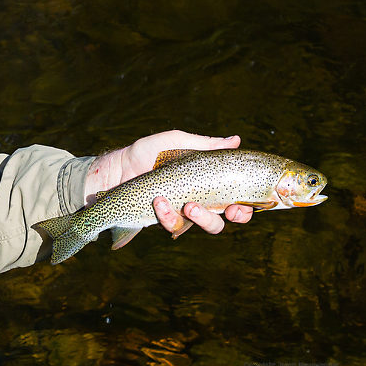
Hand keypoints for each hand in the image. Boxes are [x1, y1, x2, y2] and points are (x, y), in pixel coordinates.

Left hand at [84, 130, 253, 234]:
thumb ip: (205, 144)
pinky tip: (159, 202)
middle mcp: (199, 199)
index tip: (244, 202)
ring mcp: (181, 212)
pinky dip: (168, 215)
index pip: (235, 197)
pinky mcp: (164, 220)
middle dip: (233, 217)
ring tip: (188, 206)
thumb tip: (235, 140)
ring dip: (202, 218)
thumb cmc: (148, 152)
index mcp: (206, 182)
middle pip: (227, 217)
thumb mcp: (176, 142)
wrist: (118, 168)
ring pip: (205, 226)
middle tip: (229, 211)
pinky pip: (174, 226)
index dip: (247, 205)